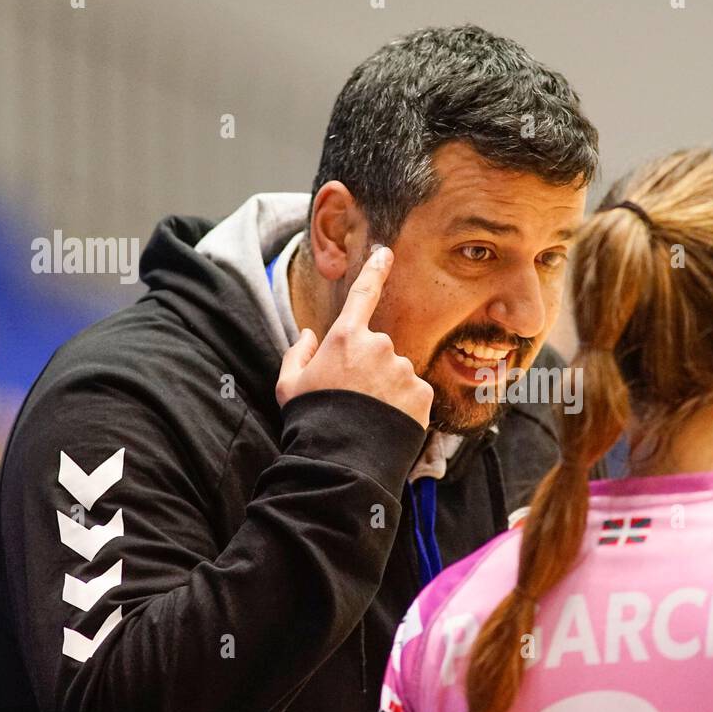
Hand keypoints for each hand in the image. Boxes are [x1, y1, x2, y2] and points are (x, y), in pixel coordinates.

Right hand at [275, 245, 432, 429]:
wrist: (341, 459)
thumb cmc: (312, 419)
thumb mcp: (290, 385)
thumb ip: (298, 354)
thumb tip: (308, 334)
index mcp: (345, 337)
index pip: (362, 294)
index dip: (375, 270)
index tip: (386, 252)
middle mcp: (379, 346)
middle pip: (378, 350)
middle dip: (370, 369)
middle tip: (354, 399)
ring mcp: (403, 369)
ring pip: (398, 373)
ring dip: (388, 390)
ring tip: (370, 417)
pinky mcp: (422, 392)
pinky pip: (414, 394)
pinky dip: (404, 407)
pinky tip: (387, 424)